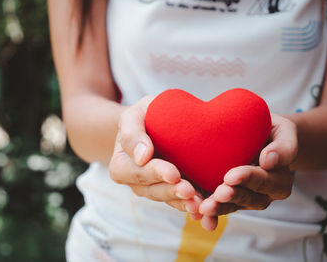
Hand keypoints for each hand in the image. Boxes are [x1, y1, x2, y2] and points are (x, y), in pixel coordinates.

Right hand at [109, 96, 201, 214]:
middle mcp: (136, 183)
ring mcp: (154, 190)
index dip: (156, 174)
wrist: (157, 121)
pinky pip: (181, 202)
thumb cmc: (144, 116)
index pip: (138, 172)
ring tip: (200, 203)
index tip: (174, 174)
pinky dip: (192, 205)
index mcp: (121, 166)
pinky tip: (205, 209)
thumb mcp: (133, 116)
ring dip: (183, 203)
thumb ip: (132, 134)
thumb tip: (142, 156)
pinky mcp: (172, 192)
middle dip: (172, 192)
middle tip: (190, 191)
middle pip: (153, 191)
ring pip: (168, 200)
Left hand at [198, 114, 297, 230]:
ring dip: (219, 208)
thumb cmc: (270, 129)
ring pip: (233, 206)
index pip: (264, 180)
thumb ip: (284, 146)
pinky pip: (219, 208)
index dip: (248, 178)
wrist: (254, 132)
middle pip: (249, 198)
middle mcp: (264, 194)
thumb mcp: (284, 131)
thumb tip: (268, 162)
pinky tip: (197, 217)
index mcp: (279, 179)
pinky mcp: (229, 200)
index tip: (231, 177)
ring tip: (205, 208)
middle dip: (233, 196)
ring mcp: (246, 200)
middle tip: (219, 194)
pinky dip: (209, 215)